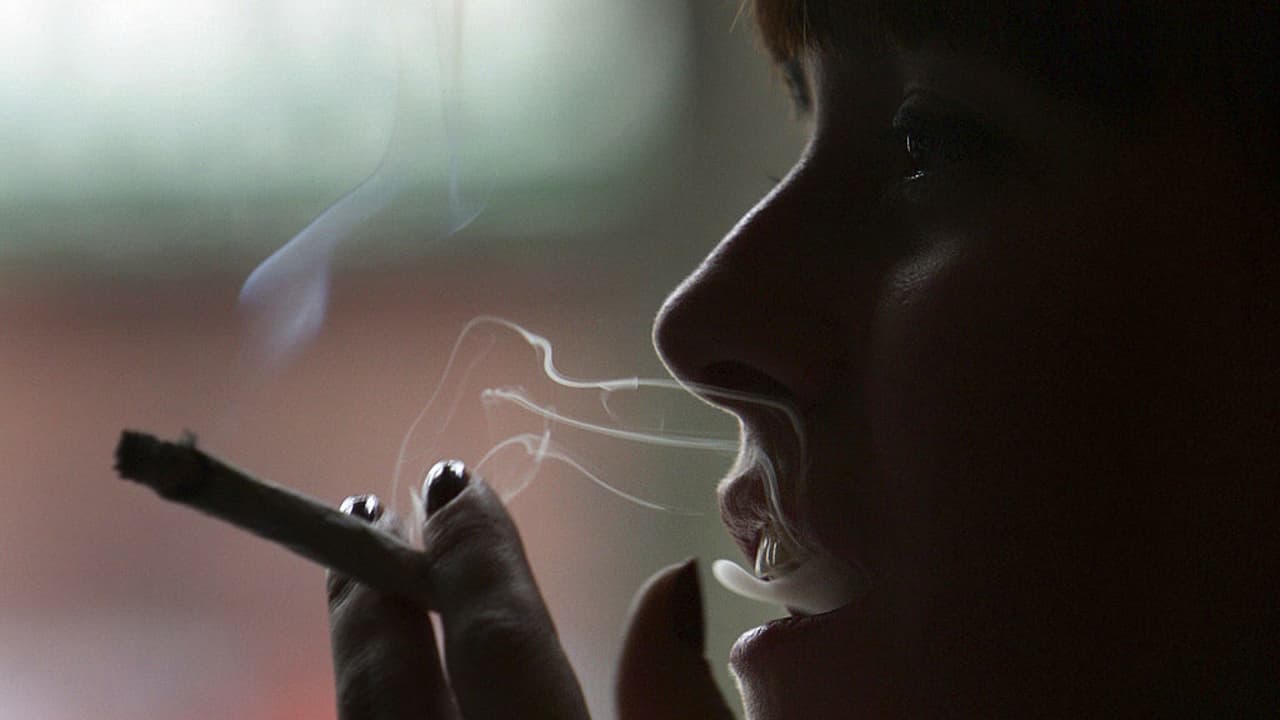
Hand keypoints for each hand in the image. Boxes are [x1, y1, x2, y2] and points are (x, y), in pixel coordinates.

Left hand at [326, 462, 734, 718]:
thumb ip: (684, 699)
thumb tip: (669, 582)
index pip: (496, 646)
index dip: (475, 560)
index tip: (452, 484)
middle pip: (388, 696)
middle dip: (375, 602)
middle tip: (368, 515)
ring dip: (368, 656)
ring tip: (367, 592)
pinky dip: (383, 710)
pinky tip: (400, 691)